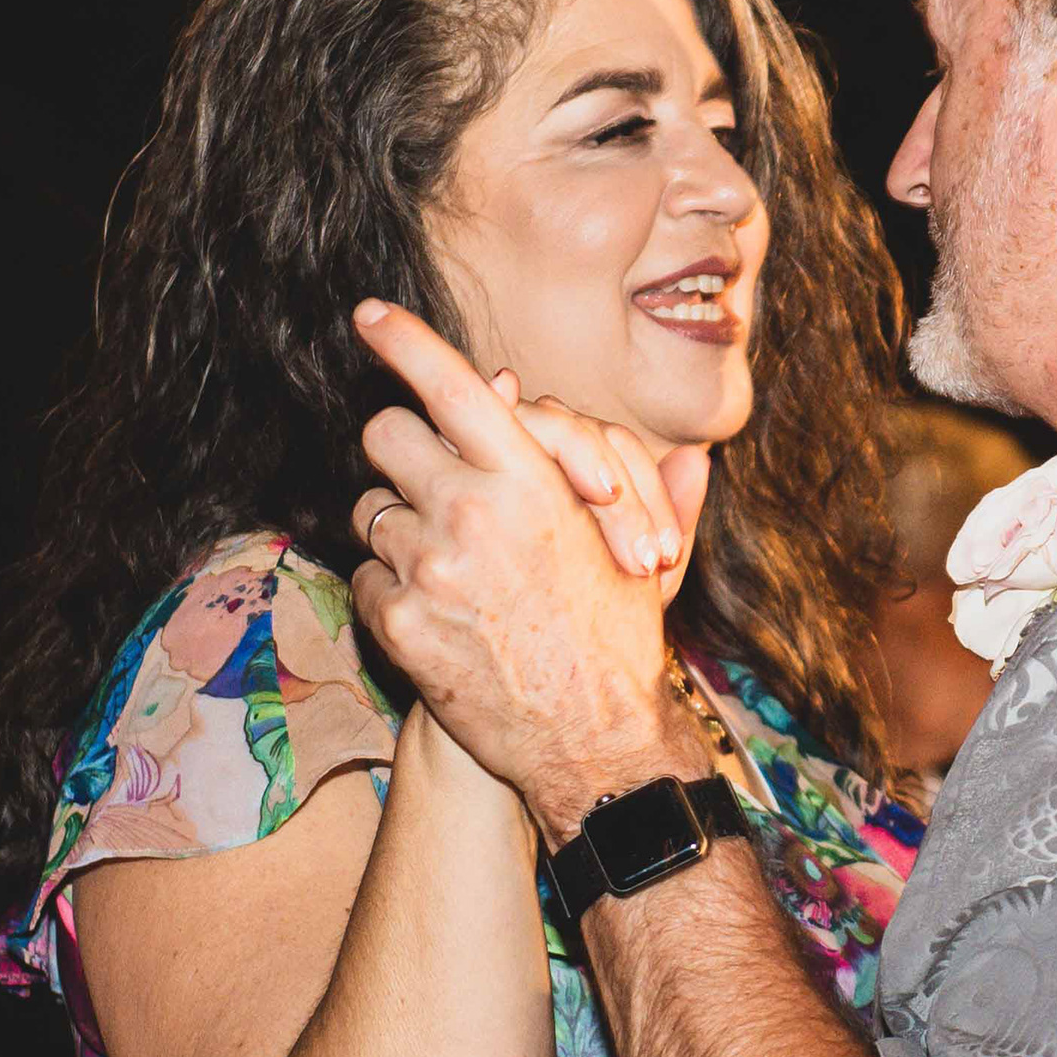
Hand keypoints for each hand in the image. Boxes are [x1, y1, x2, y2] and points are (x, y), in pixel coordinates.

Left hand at [346, 300, 712, 840]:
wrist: (592, 740)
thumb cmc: (621, 641)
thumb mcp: (643, 554)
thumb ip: (648, 493)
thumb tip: (690, 456)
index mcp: (532, 479)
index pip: (453, 385)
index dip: (406, 342)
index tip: (369, 315)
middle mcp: (471, 510)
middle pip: (386, 436)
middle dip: (403, 451)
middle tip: (429, 480)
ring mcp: (427, 567)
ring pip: (370, 511)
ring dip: (399, 530)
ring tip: (449, 565)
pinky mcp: (398, 622)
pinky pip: (365, 578)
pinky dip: (393, 593)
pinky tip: (439, 617)